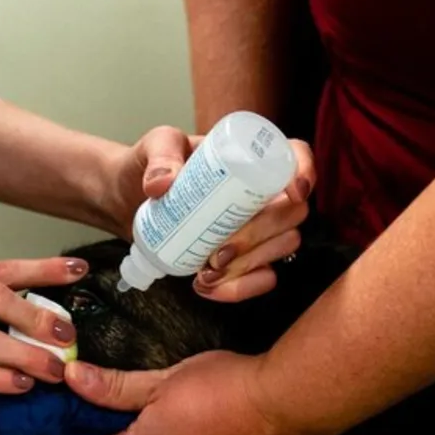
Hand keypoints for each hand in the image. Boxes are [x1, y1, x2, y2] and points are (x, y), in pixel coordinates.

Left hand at [106, 128, 316, 301]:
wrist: (129, 198)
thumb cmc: (151, 164)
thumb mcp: (154, 146)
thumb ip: (159, 156)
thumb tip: (161, 184)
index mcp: (251, 156)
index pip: (295, 157)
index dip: (305, 173)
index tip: (293, 193)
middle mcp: (264, 192)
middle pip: (292, 213)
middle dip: (261, 236)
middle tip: (218, 252)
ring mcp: (259, 227)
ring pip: (283, 247)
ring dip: (250, 266)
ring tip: (206, 272)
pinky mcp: (246, 257)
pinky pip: (264, 277)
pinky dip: (241, 287)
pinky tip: (208, 287)